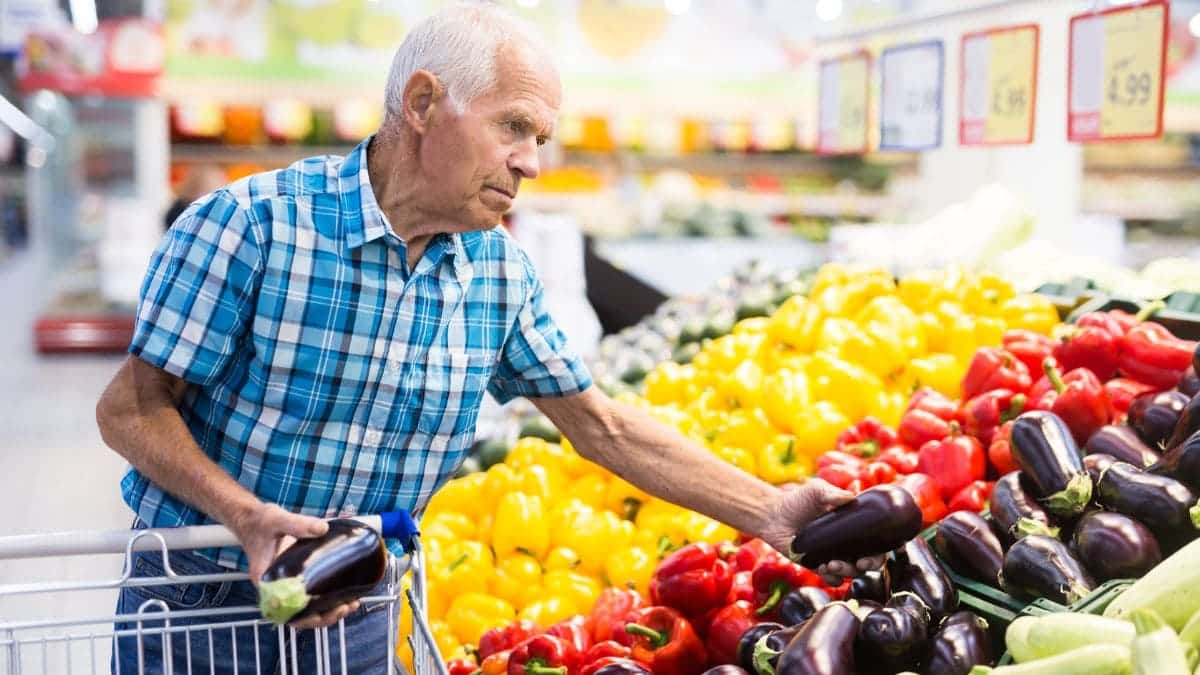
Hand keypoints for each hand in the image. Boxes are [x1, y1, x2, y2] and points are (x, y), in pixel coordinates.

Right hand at [229, 503, 358, 627]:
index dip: (303, 617)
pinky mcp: (295, 578)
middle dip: (324, 616)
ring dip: (328, 610)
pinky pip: (310, 594)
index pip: (283, 610)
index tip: (322, 613)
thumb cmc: (259, 523)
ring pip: (307, 608)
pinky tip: (345, 593)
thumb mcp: (277, 520)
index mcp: (266, 581)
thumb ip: (298, 524)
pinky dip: (327, 598)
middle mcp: (275, 588)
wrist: (252, 519)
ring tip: (351, 603)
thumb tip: (323, 529)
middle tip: (346, 606)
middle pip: (299, 614)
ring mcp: (286, 585)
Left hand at [761, 479, 886, 585]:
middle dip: (869, 565)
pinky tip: (822, 568)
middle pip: (869, 560)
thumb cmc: (798, 500)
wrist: (774, 515)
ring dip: (847, 572)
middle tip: (860, 564)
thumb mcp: (817, 491)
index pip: (876, 540)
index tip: (878, 551)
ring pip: (852, 572)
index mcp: (852, 526)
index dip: (882, 549)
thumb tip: (851, 497)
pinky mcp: (819, 566)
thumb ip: (833, 494)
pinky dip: (832, 577)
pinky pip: (832, 579)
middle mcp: (847, 543)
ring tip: (832, 564)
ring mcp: (834, 556)